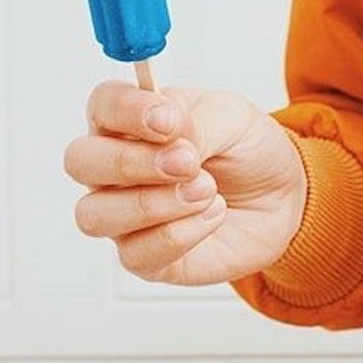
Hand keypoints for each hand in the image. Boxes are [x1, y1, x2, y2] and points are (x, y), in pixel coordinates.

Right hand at [64, 81, 307, 285]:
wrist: (282, 198)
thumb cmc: (247, 150)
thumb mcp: (232, 117)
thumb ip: (194, 122)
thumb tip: (165, 134)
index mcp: (132, 120)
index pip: (102, 106)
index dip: (126, 110)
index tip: (167, 121)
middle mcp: (116, 168)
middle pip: (80, 161)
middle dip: (130, 162)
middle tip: (187, 161)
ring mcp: (125, 214)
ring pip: (95, 214)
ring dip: (152, 203)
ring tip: (206, 190)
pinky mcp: (145, 257)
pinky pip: (136, 253)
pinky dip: (180, 234)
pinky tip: (212, 216)